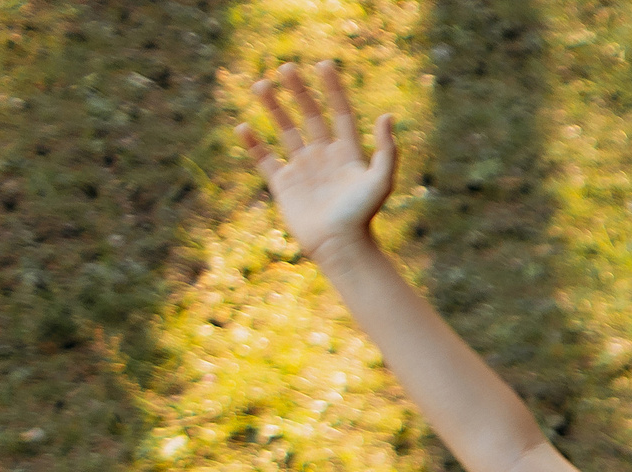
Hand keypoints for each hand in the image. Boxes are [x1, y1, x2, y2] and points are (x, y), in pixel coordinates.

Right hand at [235, 61, 397, 266]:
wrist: (340, 246)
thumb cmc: (363, 216)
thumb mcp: (380, 181)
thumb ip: (386, 149)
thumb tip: (388, 115)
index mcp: (348, 152)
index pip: (340, 113)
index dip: (333, 89)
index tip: (323, 64)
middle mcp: (324, 156)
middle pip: (310, 115)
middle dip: (298, 91)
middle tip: (286, 68)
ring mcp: (303, 169)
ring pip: (285, 130)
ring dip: (273, 107)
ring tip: (261, 85)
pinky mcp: (283, 185)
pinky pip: (265, 159)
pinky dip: (253, 144)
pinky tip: (243, 127)